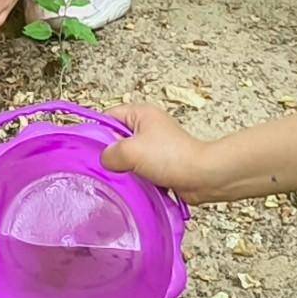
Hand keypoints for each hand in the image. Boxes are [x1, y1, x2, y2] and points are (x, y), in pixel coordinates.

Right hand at [102, 101, 237, 202]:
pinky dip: (139, 177)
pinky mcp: (164, 162)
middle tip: (111, 166)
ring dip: (127, 168)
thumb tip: (106, 160)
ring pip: (130, 156)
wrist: (203, 177)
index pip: (109, 116)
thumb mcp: (130, 151)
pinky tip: (138, 184)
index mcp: (141, 113)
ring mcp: (157, 145)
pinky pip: (142, 168)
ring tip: (126, 177)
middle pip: (118, 138)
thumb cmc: (171, 157)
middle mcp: (149, 126)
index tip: (93, 151)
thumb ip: (109, 154)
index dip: (99, 132)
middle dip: (113, 154)